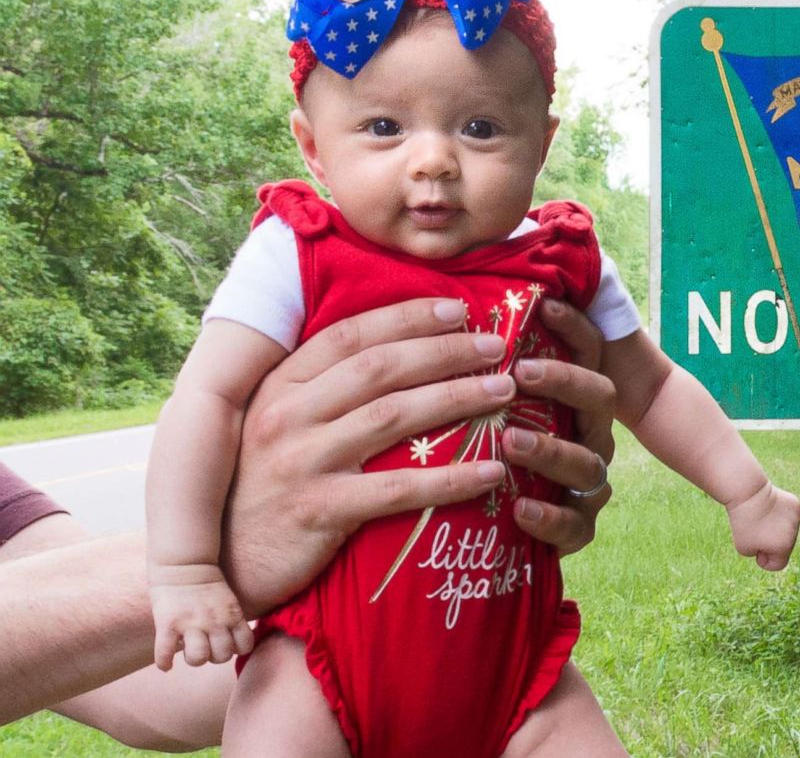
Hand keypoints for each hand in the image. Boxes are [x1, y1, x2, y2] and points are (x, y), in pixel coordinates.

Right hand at [148, 564, 252, 669]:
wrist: (184, 563)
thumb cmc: (206, 584)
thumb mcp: (229, 600)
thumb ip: (231, 619)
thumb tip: (231, 641)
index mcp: (232, 615)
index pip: (245, 646)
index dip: (235, 649)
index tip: (226, 644)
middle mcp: (215, 622)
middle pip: (222, 657)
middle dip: (214, 656)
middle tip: (206, 647)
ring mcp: (191, 624)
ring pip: (198, 659)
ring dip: (193, 659)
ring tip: (188, 651)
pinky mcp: (168, 623)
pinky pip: (165, 654)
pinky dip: (164, 663)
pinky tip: (166, 664)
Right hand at [222, 298, 518, 616]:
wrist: (220, 566)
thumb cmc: (260, 489)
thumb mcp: (275, 428)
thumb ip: (320, 393)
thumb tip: (394, 358)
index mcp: (280, 386)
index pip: (351, 335)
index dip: (406, 318)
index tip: (457, 309)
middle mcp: (287, 415)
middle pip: (380, 368)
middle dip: (444, 351)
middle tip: (496, 345)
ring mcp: (301, 462)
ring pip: (393, 417)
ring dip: (457, 398)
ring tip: (504, 391)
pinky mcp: (318, 511)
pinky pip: (398, 490)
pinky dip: (450, 478)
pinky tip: (492, 472)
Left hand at [501, 299, 617, 556]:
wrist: (494, 531)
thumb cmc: (481, 453)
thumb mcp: (482, 407)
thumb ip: (479, 367)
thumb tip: (448, 304)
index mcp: (573, 399)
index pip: (588, 352)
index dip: (573, 328)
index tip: (543, 307)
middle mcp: (589, 434)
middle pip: (600, 398)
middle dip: (565, 382)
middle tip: (520, 372)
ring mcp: (587, 482)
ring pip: (588, 462)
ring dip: (551, 449)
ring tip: (511, 441)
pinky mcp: (577, 528)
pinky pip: (577, 525)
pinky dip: (550, 517)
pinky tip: (520, 510)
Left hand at [725, 480, 799, 570]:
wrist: (747, 493)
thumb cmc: (743, 522)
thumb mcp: (744, 548)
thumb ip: (761, 555)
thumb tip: (776, 546)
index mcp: (783, 547)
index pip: (779, 565)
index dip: (765, 561)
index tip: (755, 551)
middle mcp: (794, 533)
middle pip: (784, 548)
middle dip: (771, 544)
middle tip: (756, 533)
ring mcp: (797, 518)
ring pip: (787, 532)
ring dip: (776, 530)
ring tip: (762, 519)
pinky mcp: (796, 505)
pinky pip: (789, 518)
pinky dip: (780, 517)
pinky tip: (770, 510)